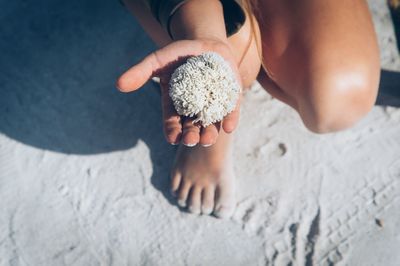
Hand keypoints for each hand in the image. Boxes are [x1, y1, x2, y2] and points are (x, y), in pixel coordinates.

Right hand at [116, 38, 241, 146]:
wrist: (206, 43)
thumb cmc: (179, 54)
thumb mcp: (159, 60)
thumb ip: (141, 72)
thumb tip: (119, 85)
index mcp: (176, 105)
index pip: (172, 122)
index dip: (172, 130)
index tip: (172, 138)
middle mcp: (195, 110)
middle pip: (192, 127)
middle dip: (191, 135)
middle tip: (190, 140)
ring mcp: (213, 106)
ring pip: (211, 124)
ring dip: (210, 134)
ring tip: (208, 140)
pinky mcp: (230, 100)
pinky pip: (230, 113)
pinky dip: (230, 120)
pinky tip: (230, 127)